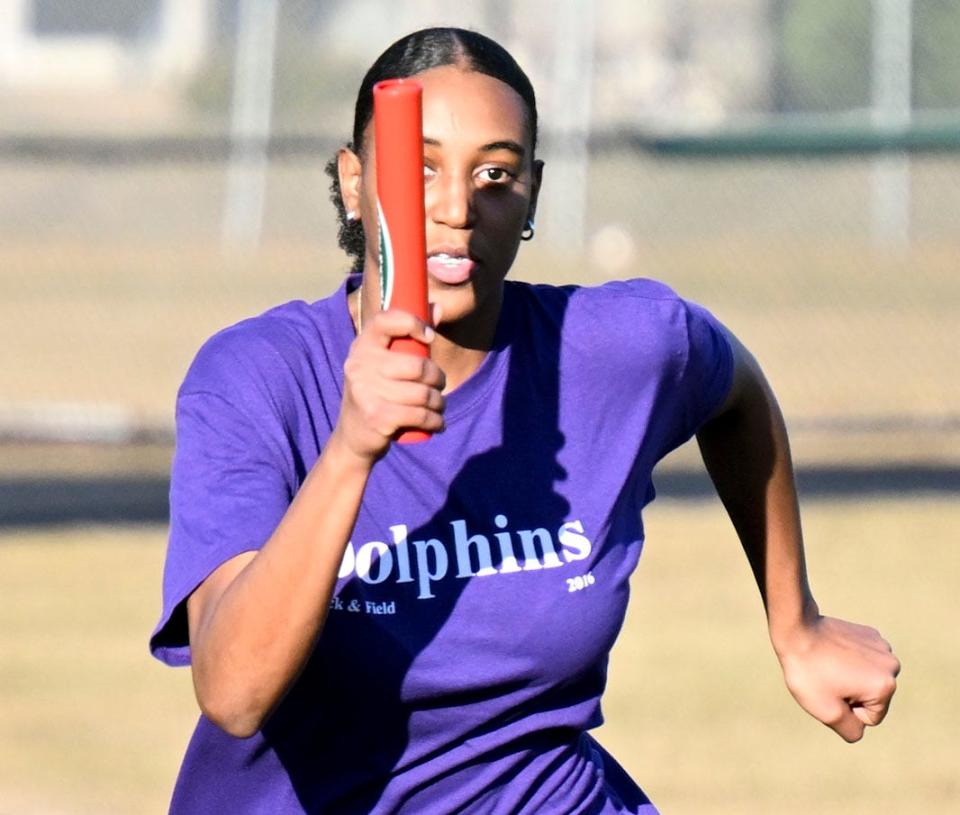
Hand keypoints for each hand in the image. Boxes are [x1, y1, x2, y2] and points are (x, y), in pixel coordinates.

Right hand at [333, 307, 445, 464]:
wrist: (353, 437)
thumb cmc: (376, 393)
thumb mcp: (386, 363)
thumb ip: (411, 337)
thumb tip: (437, 306)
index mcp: (362, 346)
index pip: (385, 321)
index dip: (412, 323)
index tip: (429, 337)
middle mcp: (359, 365)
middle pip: (418, 366)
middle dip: (437, 378)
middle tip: (439, 386)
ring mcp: (366, 391)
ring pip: (423, 393)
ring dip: (439, 403)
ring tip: (439, 407)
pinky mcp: (376, 416)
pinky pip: (420, 415)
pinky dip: (435, 421)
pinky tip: (438, 423)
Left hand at [775, 615, 899, 741]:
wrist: (796, 629)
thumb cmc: (809, 672)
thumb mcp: (828, 713)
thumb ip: (852, 731)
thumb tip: (860, 727)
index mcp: (886, 686)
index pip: (870, 718)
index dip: (845, 710)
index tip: (829, 691)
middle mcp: (891, 665)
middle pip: (871, 698)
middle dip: (849, 694)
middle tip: (827, 677)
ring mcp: (882, 646)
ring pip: (866, 679)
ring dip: (849, 677)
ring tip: (828, 664)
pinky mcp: (869, 633)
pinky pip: (861, 660)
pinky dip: (848, 659)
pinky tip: (831, 650)